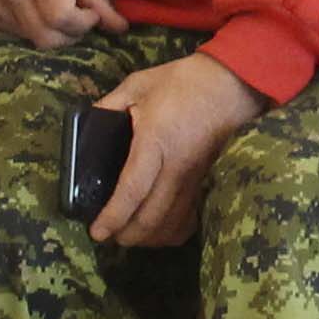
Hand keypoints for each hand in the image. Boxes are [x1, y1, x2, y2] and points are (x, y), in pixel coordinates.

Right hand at [0, 0, 125, 50]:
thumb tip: (119, 27)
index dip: (84, 22)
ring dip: (55, 33)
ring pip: (36, 41)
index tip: (91, 12)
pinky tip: (35, 7)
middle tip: (78, 14)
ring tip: (57, 8)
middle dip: (73, 33)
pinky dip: (35, 29)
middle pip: (50, 38)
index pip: (63, 17)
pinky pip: (18, 37)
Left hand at [87, 52, 265, 248]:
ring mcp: (195, 176)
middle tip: (109, 236)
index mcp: (155, 142)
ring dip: (150, 238)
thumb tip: (86, 126)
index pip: (132, 190)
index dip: (113, 216)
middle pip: (152, 217)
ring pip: (173, 223)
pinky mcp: (207, 180)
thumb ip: (109, 105)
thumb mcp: (138, 84)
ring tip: (130, 235)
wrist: (232, 83)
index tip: (97, 232)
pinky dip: (174, 231)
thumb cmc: (183, 81)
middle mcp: (176, 166)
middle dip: (128, 235)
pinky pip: (190, 216)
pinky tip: (161, 230)